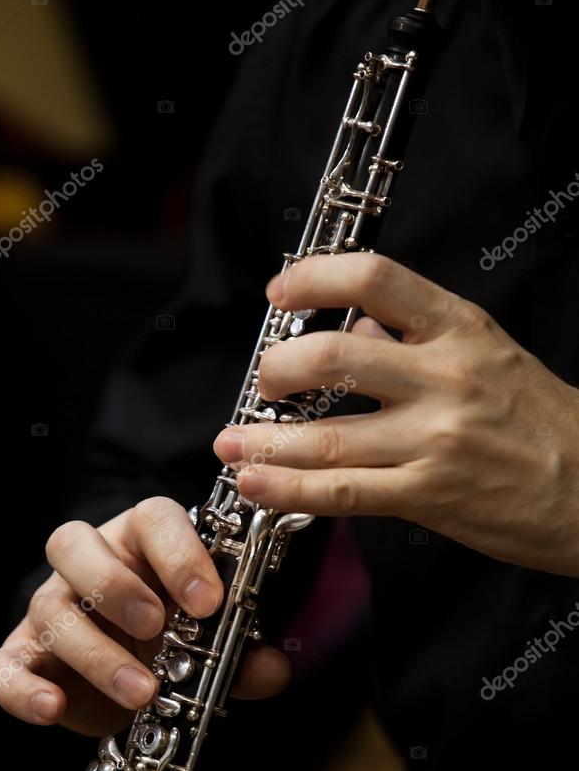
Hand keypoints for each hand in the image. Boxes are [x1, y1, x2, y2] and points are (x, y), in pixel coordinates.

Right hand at [0, 498, 289, 734]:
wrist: (128, 673)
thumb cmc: (174, 638)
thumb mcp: (215, 644)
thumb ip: (243, 654)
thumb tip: (272, 670)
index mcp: (141, 541)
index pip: (153, 518)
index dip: (180, 554)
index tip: (209, 602)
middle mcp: (88, 563)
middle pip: (74, 543)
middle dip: (115, 585)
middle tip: (157, 628)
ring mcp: (49, 605)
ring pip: (49, 607)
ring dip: (95, 652)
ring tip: (141, 692)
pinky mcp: (23, 654)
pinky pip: (2, 664)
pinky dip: (21, 687)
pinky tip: (52, 710)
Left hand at [214, 254, 578, 575]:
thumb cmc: (540, 420)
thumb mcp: (488, 353)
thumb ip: (416, 338)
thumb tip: (357, 329)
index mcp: (459, 328)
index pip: (374, 278)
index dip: (314, 277)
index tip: (280, 291)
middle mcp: (444, 376)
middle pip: (332, 357)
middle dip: (276, 369)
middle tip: (263, 383)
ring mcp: (435, 438)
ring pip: (327, 435)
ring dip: (264, 438)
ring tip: (230, 442)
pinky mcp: (428, 493)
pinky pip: (344, 491)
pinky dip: (289, 487)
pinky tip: (256, 481)